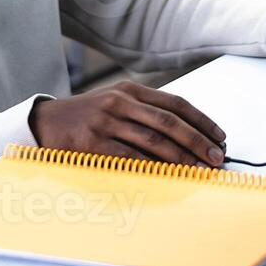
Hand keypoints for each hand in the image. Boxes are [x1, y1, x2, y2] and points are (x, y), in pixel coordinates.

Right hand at [29, 80, 227, 166]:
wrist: (46, 122)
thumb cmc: (87, 116)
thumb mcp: (115, 101)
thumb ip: (145, 110)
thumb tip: (185, 133)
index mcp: (130, 90)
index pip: (175, 103)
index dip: (201, 120)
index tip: (219, 136)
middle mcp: (120, 101)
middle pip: (169, 122)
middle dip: (197, 141)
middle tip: (216, 157)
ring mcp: (106, 121)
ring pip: (153, 141)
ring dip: (181, 157)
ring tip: (198, 169)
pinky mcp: (94, 143)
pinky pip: (130, 157)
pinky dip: (152, 167)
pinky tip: (168, 175)